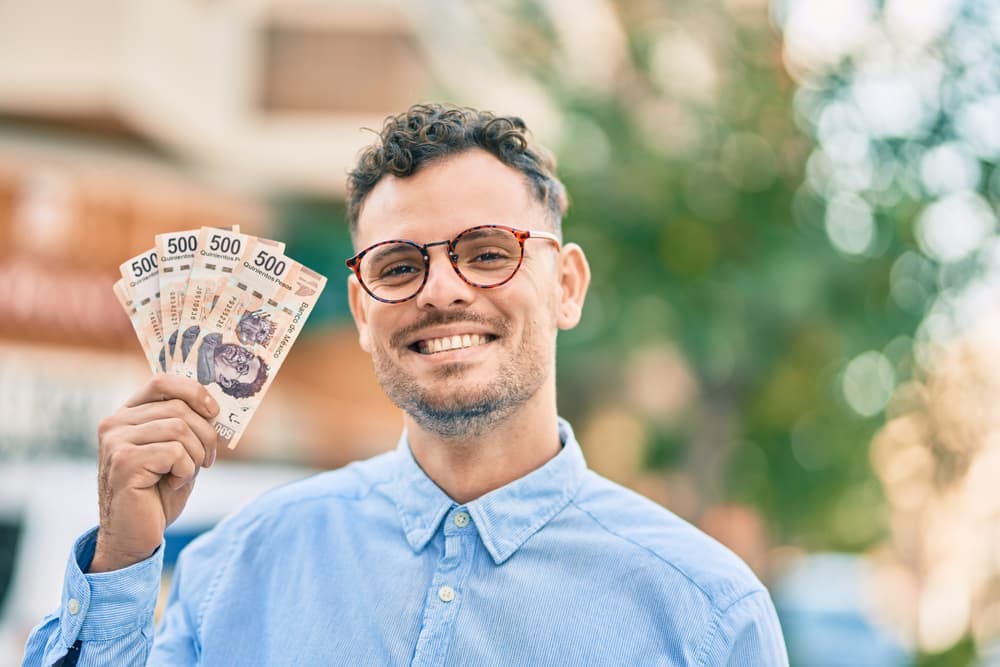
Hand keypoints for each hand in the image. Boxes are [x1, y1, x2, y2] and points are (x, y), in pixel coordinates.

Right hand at [88, 375, 219, 572]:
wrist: (135, 535)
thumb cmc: (158, 493)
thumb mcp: (177, 451)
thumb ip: (187, 426)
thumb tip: (215, 403)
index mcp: (127, 415)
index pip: (162, 381)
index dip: (194, 391)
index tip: (214, 411)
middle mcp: (115, 423)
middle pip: (179, 408)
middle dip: (205, 434)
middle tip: (207, 459)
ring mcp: (115, 442)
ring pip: (179, 428)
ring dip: (195, 455)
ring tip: (185, 474)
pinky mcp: (124, 462)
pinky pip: (175, 452)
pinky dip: (186, 470)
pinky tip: (174, 484)